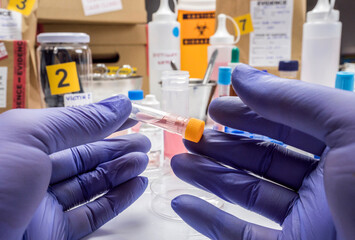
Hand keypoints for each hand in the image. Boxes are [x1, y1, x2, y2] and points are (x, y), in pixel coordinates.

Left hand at [0, 96, 149, 239]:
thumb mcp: (31, 138)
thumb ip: (79, 121)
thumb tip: (119, 103)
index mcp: (20, 144)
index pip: (71, 128)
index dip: (103, 120)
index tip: (131, 114)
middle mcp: (32, 173)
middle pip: (84, 156)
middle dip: (116, 147)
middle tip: (144, 141)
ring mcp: (43, 206)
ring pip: (91, 185)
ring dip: (120, 172)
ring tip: (144, 161)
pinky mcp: (52, 233)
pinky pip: (91, 215)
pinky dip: (117, 200)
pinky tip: (135, 186)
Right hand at [171, 64, 354, 239]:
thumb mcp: (347, 127)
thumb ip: (291, 100)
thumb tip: (242, 75)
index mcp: (345, 149)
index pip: (288, 124)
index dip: (251, 112)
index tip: (217, 107)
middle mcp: (325, 185)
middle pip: (263, 158)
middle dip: (224, 145)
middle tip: (193, 135)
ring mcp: (306, 222)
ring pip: (247, 194)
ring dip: (209, 178)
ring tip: (180, 162)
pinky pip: (239, 236)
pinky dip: (209, 220)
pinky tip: (185, 203)